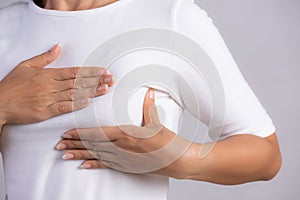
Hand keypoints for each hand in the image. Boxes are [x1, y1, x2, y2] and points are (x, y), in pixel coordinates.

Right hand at [0, 44, 113, 125]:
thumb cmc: (12, 85)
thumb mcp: (26, 65)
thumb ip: (45, 58)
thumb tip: (58, 47)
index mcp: (48, 74)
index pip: (74, 71)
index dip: (90, 72)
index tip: (103, 71)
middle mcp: (50, 85)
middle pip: (78, 82)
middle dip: (96, 80)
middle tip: (111, 79)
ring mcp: (48, 98)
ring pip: (74, 93)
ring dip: (91, 91)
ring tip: (105, 89)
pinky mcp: (45, 111)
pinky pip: (63, 107)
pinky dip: (75, 104)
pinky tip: (87, 101)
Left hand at [57, 89, 193, 176]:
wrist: (176, 160)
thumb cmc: (167, 142)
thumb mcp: (156, 121)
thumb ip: (148, 105)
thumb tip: (148, 91)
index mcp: (125, 134)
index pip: (96, 133)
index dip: (80, 133)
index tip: (68, 132)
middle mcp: (121, 147)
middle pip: (92, 145)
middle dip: (74, 144)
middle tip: (59, 144)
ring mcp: (122, 158)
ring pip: (96, 156)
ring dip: (79, 155)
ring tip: (65, 154)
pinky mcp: (127, 166)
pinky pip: (107, 165)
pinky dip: (94, 165)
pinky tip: (84, 166)